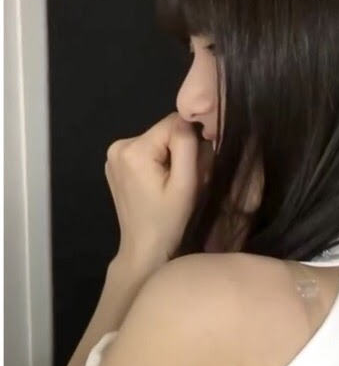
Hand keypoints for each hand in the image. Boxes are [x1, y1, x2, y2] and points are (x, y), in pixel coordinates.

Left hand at [105, 112, 210, 273]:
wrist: (145, 248)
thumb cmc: (169, 220)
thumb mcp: (186, 183)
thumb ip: (188, 145)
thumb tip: (192, 118)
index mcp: (133, 149)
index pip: (174, 122)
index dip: (193, 140)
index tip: (197, 165)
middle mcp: (118, 145)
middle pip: (165, 131)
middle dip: (181, 150)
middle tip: (186, 179)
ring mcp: (114, 155)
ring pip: (157, 141)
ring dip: (171, 156)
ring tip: (172, 184)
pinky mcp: (116, 164)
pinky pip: (147, 151)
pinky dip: (159, 162)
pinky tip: (160, 184)